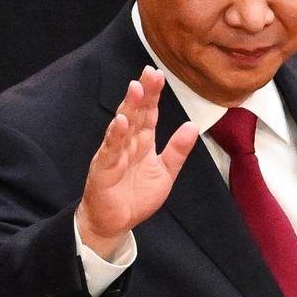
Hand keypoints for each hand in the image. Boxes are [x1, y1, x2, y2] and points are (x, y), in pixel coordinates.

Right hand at [76, 67, 197, 259]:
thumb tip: (192, 125)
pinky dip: (115, 136)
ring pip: (122, 126)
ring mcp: (114, 153)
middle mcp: (128, 143)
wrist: (115, 223)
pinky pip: (110, 150)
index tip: (158, 74)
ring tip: (136, 89)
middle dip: (143, 93)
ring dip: (129, 107)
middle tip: (149, 73)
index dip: (153, 95)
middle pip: (136, 113)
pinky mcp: (103, 169)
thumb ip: (177, 150)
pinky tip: (120, 122)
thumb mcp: (165, 173)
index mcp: (143, 142)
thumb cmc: (136, 196)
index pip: (149, 113)